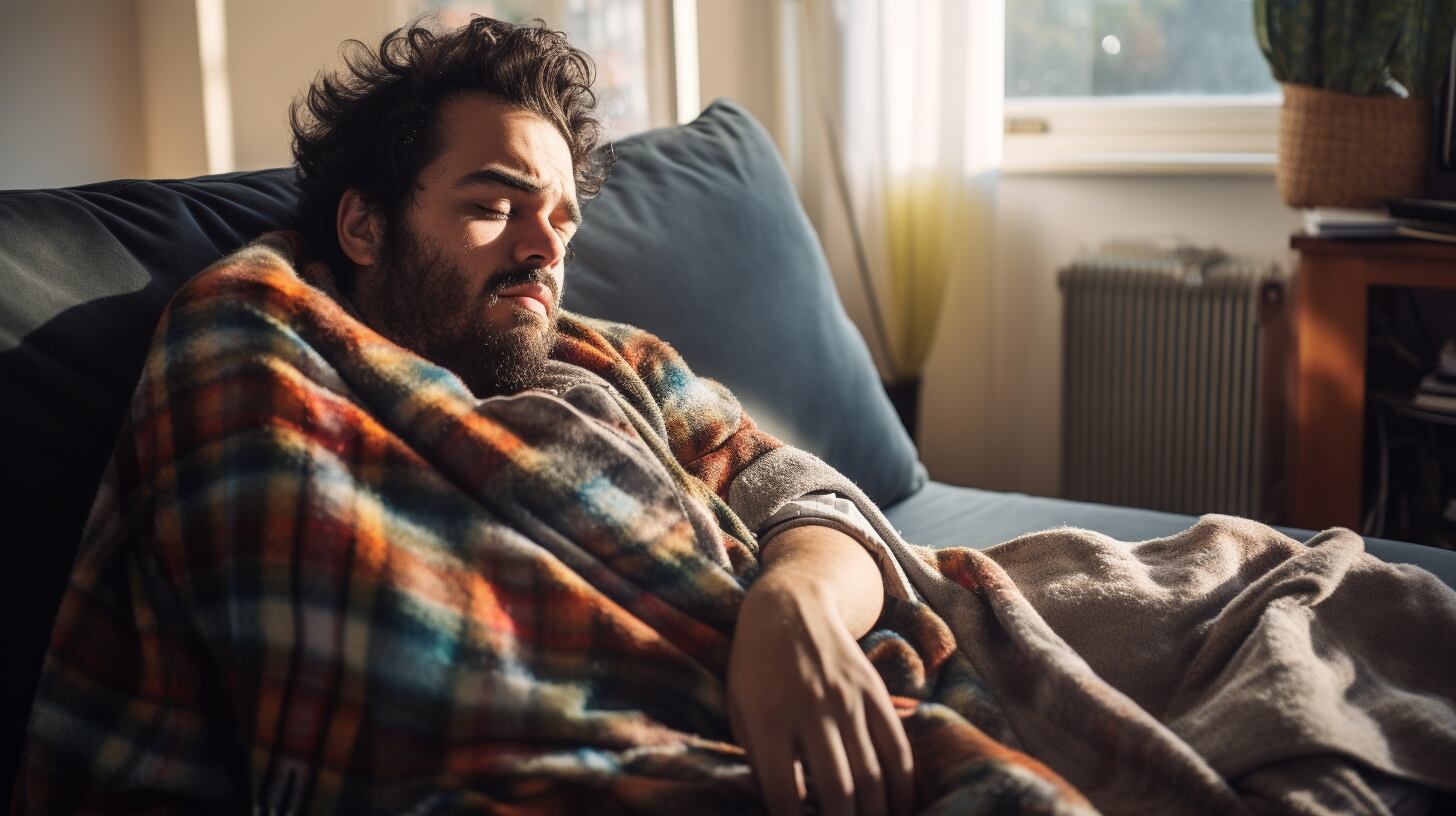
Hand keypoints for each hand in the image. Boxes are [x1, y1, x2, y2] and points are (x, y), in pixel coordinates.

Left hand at [728, 578, 913, 815]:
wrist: (790, 605)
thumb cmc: (755, 667)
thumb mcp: (739, 710)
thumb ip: (757, 758)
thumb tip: (783, 806)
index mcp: (768, 719)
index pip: (783, 792)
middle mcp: (810, 709)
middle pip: (837, 790)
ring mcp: (847, 700)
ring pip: (872, 775)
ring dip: (876, 814)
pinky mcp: (874, 692)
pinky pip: (897, 748)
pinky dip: (903, 786)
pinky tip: (900, 808)